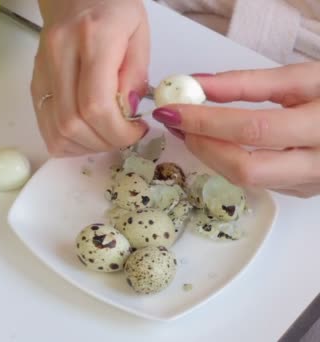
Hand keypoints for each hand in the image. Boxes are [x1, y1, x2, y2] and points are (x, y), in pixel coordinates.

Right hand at [31, 0, 149, 156]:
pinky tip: (87, 132)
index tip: (136, 130)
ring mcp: (41, 70)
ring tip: (105, 135)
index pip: (96, 105)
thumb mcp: (139, 33)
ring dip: (85, 146)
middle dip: (103, 142)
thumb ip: (135, 75)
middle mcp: (59, 53)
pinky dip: (68, 141)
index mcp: (92, 37)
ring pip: (55, 131)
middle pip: (72, 123)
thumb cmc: (112, 7)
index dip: (117, 131)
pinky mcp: (34, 82)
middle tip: (123, 136)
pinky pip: (45, 127)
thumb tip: (126, 114)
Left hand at [152, 62, 319, 197]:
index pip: (252, 130)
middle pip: (246, 167)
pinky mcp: (304, 191)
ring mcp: (312, 183)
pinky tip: (218, 142)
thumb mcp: (302, 78)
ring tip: (191, 129)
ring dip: (210, 154)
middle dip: (202, 145)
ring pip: (248, 180)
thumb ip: (247, 83)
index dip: (205, 121)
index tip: (172, 109)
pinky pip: (257, 181)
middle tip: (177, 123)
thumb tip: (197, 84)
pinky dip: (229, 161)